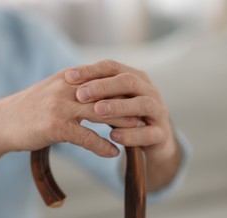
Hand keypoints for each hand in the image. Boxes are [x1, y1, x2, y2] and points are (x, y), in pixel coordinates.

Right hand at [0, 68, 145, 157]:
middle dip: (128, 104)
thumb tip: (93, 92)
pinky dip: (102, 145)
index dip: (123, 88)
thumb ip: (73, 89)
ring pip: (101, 112)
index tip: (139, 98)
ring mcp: (61, 106)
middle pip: (106, 93)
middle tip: (146, 114)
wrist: (2, 122)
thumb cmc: (28, 109)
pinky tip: (113, 153)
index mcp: (68, 78)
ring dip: (122, 123)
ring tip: (139, 133)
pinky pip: (87, 136)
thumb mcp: (51, 92)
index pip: (103, 79)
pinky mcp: (56, 126)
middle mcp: (66, 88)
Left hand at [64, 60, 182, 190]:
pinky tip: (114, 136)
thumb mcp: (110, 100)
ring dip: (119, 106)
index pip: (112, 67)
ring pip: (142, 104)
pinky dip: (131, 134)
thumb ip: (95, 90)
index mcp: (135, 77)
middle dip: (103, 86)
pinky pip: (148, 133)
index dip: (91, 70)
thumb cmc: (125, 116)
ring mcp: (158, 111)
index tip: (68, 76)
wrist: (153, 141)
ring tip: (97, 111)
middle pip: (128, 81)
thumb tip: (65, 77)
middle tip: (81, 94)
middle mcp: (149, 90)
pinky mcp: (161, 134)